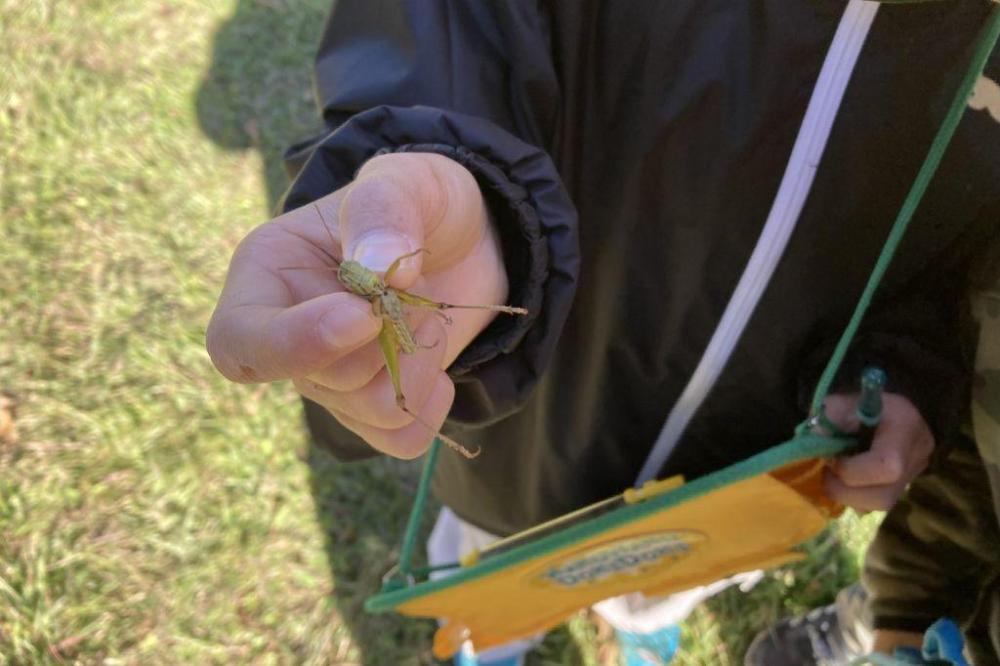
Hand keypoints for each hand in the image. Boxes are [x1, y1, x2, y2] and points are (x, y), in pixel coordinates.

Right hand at [206, 153, 506, 457]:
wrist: (467, 235)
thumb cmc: (419, 199)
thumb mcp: (404, 181)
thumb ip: (382, 212)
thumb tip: (375, 271)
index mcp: (267, 274)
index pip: (237, 342)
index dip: (295, 343)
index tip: (363, 315)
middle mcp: (288, 332)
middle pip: (319, 380)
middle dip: (383, 342)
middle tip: (415, 292)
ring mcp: (331, 374)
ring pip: (365, 410)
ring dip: (415, 365)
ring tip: (426, 317)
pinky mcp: (375, 401)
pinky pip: (399, 437)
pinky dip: (430, 404)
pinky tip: (439, 364)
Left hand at [822, 392, 934, 511]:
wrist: (884, 409)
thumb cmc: (859, 403)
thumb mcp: (839, 402)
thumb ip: (826, 421)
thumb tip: (811, 445)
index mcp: (905, 428)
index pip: (886, 466)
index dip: (851, 470)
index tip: (831, 458)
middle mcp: (917, 457)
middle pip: (883, 496)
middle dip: (845, 490)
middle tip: (828, 470)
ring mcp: (913, 476)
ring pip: (880, 506)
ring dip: (848, 496)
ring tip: (835, 474)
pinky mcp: (902, 487)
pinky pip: (876, 505)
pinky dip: (855, 497)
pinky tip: (846, 480)